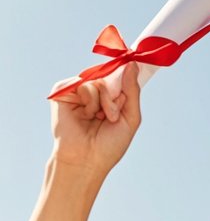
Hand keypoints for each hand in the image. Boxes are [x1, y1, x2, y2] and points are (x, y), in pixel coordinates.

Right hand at [48, 63, 141, 181]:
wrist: (87, 159)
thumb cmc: (109, 145)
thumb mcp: (130, 119)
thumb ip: (132, 91)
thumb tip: (132, 64)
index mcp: (110, 99)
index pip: (120, 77)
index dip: (127, 73)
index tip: (134, 60)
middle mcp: (94, 92)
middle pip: (110, 76)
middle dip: (115, 97)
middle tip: (111, 116)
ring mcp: (78, 91)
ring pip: (97, 80)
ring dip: (103, 101)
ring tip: (98, 118)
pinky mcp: (63, 91)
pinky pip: (83, 83)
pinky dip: (89, 100)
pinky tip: (86, 115)